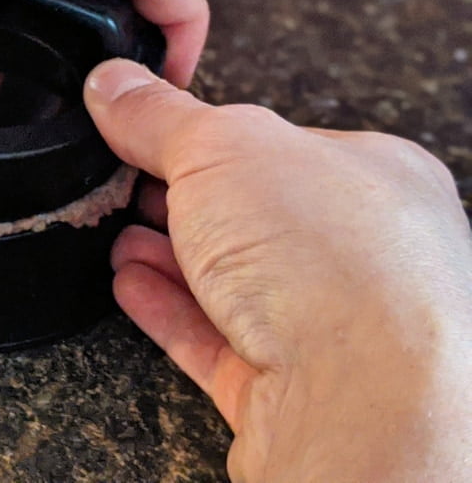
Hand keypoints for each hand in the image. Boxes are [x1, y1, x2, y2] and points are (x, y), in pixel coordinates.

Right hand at [84, 59, 471, 481]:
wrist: (365, 404)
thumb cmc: (334, 261)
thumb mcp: (223, 147)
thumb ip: (160, 116)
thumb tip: (114, 83)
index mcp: (373, 176)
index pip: (273, 144)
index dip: (202, 137)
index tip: (143, 130)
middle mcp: (363, 254)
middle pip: (252, 216)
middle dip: (180, 201)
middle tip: (123, 186)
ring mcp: (330, 327)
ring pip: (235, 282)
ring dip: (169, 258)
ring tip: (119, 238)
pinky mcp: (291, 389)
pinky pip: (219, 341)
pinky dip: (170, 311)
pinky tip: (131, 287)